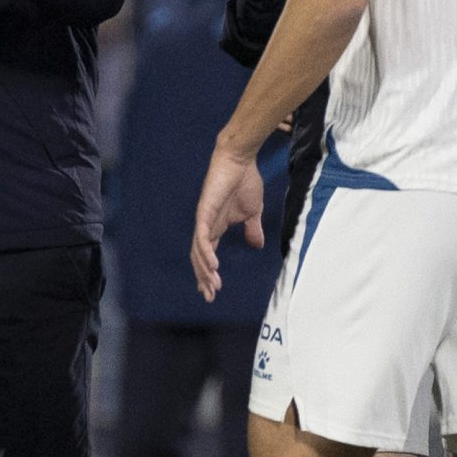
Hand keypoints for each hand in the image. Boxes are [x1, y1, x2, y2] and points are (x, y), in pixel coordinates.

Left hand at [188, 141, 266, 300]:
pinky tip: (213, 265)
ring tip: (213, 286)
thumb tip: (257, 246)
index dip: (207, 274)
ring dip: (205, 270)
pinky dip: (206, 252)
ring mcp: (204, 219)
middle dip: (203, 278)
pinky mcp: (205, 210)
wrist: (241, 161)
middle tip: (209, 296)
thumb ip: (252, 229)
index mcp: (216, 227)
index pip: (207, 255)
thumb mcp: (252, 212)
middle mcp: (206, 226)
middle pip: (199, 257)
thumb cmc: (245, 182)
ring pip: (199, 251)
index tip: (212, 292)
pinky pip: (203, 236)